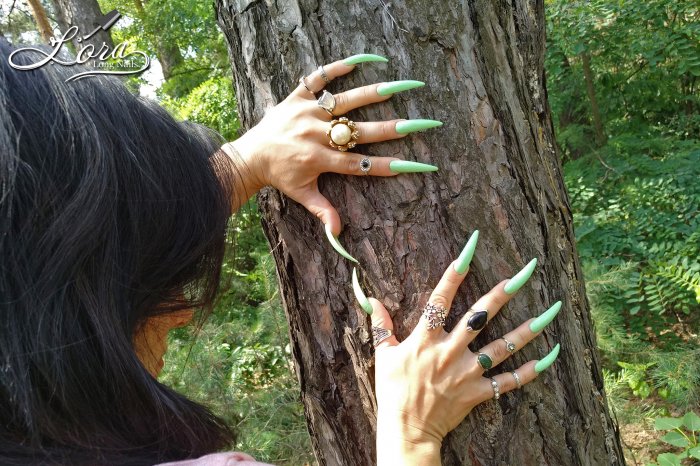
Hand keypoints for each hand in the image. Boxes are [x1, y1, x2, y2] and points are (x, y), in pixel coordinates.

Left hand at [222, 55, 440, 234]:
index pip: (359, 164)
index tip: (414, 164)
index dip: (386, 165)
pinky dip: (334, 68)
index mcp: (319, 160)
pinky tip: (359, 61)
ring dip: (372, 93)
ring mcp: (306, 113)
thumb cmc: (281, 176)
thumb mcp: (302, 194)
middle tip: (419, 124)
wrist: (250, 155)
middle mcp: (315, 135)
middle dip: (390, 129)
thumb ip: (322, 211)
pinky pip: (316, 78)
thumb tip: (339, 234)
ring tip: (400, 86)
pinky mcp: (296, 97)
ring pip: (344, 101)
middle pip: (359, 132)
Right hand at [359, 233, 561, 464]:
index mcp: (425, 338)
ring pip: (502, 347)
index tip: (471, 247)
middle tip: (526, 272)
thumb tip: (371, 300)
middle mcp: (449, 350)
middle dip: (503, 292)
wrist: (406, 430)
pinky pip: (508, 382)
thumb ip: (381, 326)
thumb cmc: (392, 391)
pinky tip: (550, 356)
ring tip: (551, 311)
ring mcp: (466, 372)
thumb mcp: (383, 355)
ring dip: (528, 329)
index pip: (440, 298)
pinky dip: (530, 371)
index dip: (455, 271)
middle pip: (480, 316)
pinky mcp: (477, 392)